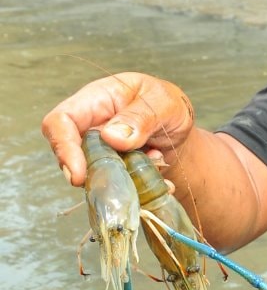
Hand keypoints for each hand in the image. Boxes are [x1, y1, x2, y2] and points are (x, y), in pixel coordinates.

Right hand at [41, 72, 196, 186]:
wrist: (182, 130)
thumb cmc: (169, 105)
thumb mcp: (165, 103)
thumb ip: (141, 117)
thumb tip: (110, 137)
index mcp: (95, 100)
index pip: (61, 121)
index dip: (63, 147)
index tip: (78, 174)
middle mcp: (91, 127)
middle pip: (71, 155)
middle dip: (95, 173)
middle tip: (125, 180)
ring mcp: (100, 151)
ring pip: (94, 175)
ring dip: (126, 180)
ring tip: (157, 165)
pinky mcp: (112, 171)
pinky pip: (116, 187)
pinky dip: (138, 189)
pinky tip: (163, 181)